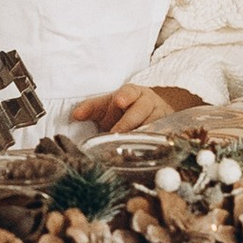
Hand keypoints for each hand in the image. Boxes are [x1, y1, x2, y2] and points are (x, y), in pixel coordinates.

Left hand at [70, 81, 204, 132]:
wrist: (151, 113)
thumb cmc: (125, 109)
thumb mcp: (106, 106)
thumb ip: (91, 109)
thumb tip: (76, 115)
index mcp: (132, 92)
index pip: (129, 92)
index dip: (125, 96)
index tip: (119, 101)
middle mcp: (148, 101)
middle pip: (141, 109)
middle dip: (129, 121)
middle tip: (117, 133)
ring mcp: (160, 115)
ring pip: (153, 124)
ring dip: (141, 134)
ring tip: (129, 144)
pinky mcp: (167, 129)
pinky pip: (162, 136)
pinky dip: (155, 143)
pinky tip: (146, 150)